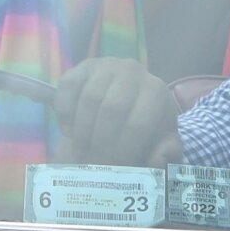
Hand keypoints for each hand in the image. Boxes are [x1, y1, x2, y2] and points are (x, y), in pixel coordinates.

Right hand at [55, 58, 182, 166]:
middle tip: (93, 160)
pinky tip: (70, 130)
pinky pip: (68, 89)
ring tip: (82, 150)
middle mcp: (133, 70)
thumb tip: (158, 160)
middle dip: (100, 142)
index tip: (114, 166)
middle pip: (112, 110)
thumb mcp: (158, 146)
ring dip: (81, 131)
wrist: (124, 109)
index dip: (123, 150)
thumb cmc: (144, 131)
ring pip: (89, 99)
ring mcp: (107, 65)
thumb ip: (164, 155)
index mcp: (156, 91)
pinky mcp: (82, 67)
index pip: (138, 124)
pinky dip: (65, 114)